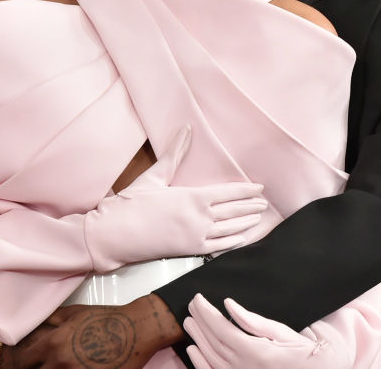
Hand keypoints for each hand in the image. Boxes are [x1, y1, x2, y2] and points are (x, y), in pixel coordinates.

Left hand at [0, 295, 182, 368]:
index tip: (20, 366)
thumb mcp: (74, 313)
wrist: (136, 329)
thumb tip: (32, 325)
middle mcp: (61, 362)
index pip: (23, 362)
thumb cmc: (106, 319)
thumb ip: (50, 321)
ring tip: (58, 368)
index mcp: (54, 343)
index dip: (20, 365)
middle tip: (39, 367)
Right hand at [85, 126, 267, 270]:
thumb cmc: (133, 203)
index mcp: (193, 196)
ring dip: (246, 223)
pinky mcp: (190, 251)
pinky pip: (219, 247)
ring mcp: (196, 235)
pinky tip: (242, 238)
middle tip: (264, 204)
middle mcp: (200, 217)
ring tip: (258, 219)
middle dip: (251, 207)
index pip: (229, 192)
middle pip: (234, 211)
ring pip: (230, 229)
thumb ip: (174, 152)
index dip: (247, 191)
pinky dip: (233, 242)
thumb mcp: (156, 175)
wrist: (116, 233)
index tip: (260, 189)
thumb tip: (186, 128)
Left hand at [183, 295, 350, 368]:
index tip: (198, 299)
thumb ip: (253, 321)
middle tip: (191, 305)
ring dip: (198, 339)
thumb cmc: (308, 353)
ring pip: (212, 359)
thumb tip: (229, 306)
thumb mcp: (283, 332)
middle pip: (214, 343)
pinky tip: (193, 351)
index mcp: (257, 353)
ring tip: (189, 322)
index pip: (222, 330)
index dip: (206, 314)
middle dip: (199, 322)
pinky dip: (201, 363)